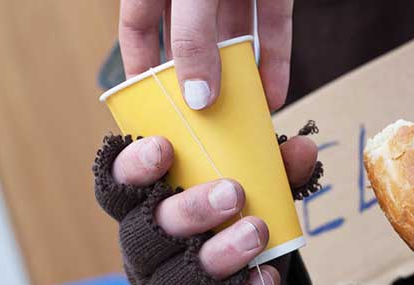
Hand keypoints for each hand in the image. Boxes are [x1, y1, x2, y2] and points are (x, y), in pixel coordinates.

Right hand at [94, 132, 316, 284]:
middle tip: (233, 193)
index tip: (164, 147)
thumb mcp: (245, 194)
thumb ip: (269, 170)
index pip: (116, 188)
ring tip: (257, 232)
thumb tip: (303, 148)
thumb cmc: (226, 228)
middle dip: (189, 212)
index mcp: (142, 210)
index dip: (132, 168)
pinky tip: (266, 279)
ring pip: (177, 282)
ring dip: (218, 257)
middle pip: (146, 235)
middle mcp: (144, 254)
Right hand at [119, 0, 292, 110]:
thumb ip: (192, 40)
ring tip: (242, 120)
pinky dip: (274, 61)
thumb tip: (198, 100)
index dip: (141, 70)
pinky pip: (272, 29)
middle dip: (199, 83)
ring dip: (241, 78)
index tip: (151, 112)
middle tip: (205, 126)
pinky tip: (274, 95)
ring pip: (235, 40)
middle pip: (192, 44)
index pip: (139, 31)